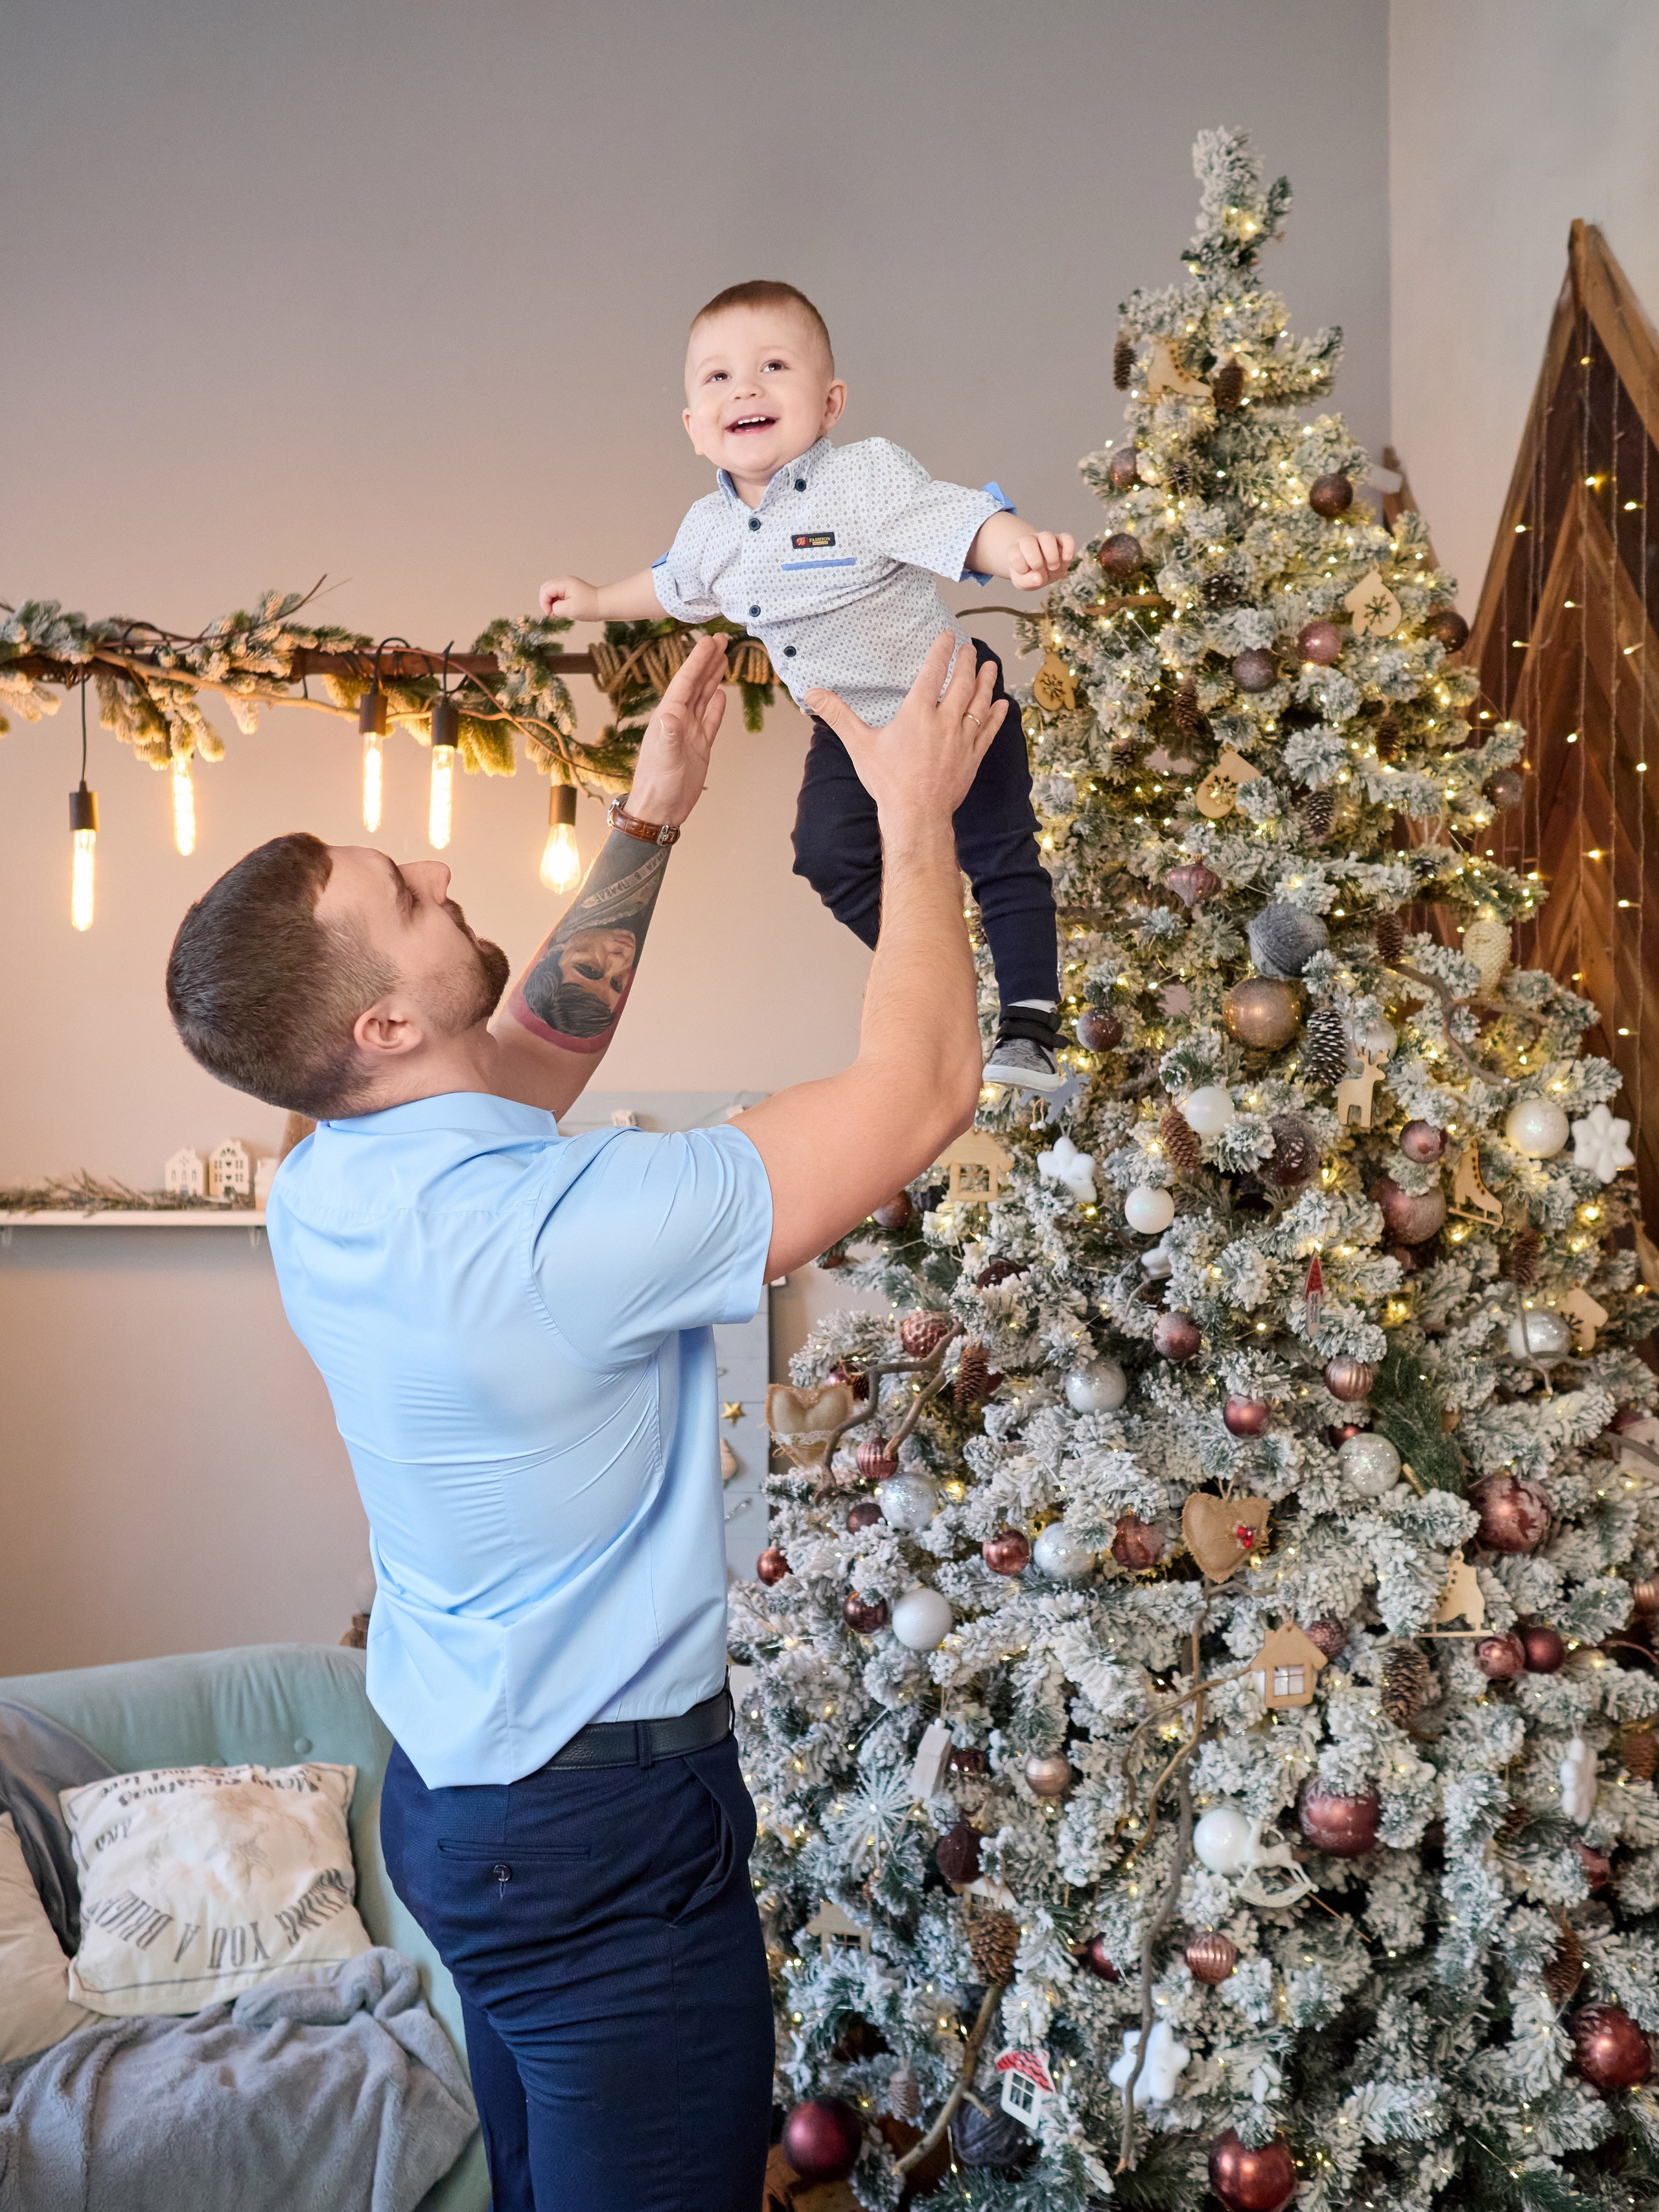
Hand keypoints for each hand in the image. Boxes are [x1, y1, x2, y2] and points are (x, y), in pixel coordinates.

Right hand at [538, 575, 600, 619]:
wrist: (604, 605)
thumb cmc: (589, 607)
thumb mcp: (569, 610)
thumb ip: (556, 608)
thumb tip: (552, 607)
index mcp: (564, 583)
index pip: (545, 590)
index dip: (544, 603)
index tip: (550, 614)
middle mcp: (565, 581)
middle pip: (546, 588)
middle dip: (545, 601)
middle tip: (551, 613)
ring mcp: (568, 585)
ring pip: (551, 591)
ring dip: (551, 602)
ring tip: (558, 613)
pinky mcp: (571, 590)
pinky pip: (558, 594)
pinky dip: (557, 602)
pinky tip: (562, 610)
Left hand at [625, 634, 728, 825]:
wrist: (661, 811)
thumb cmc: (658, 787)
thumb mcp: (664, 759)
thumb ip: (669, 736)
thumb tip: (672, 713)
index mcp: (668, 717)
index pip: (685, 682)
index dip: (697, 660)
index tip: (709, 641)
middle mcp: (678, 720)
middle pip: (695, 683)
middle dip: (707, 661)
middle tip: (721, 639)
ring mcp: (689, 732)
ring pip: (703, 697)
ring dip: (712, 677)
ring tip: (723, 657)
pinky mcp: (699, 746)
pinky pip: (710, 720)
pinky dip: (716, 706)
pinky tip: (722, 693)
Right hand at [804, 633, 1002, 832]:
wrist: (916, 816)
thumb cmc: (888, 781)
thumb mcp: (860, 745)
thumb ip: (838, 715)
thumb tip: (813, 693)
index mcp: (918, 713)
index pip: (933, 672)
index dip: (941, 651)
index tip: (949, 636)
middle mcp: (945, 721)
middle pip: (962, 683)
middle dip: (967, 663)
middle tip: (970, 650)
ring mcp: (963, 739)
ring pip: (980, 703)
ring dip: (987, 682)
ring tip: (991, 666)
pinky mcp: (973, 757)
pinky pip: (989, 730)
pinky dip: (996, 715)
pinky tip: (1003, 704)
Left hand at [1007, 529, 1074, 591]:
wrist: (1039, 568)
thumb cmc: (1029, 575)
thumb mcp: (1022, 582)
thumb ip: (1027, 581)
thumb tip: (1038, 579)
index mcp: (1016, 550)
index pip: (1014, 554)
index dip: (1020, 567)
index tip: (1025, 573)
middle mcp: (1029, 541)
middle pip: (1028, 542)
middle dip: (1034, 561)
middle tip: (1040, 570)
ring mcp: (1045, 539)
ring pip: (1047, 537)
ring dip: (1050, 554)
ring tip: (1053, 567)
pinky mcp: (1061, 540)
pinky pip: (1067, 537)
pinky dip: (1068, 547)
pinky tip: (1067, 559)